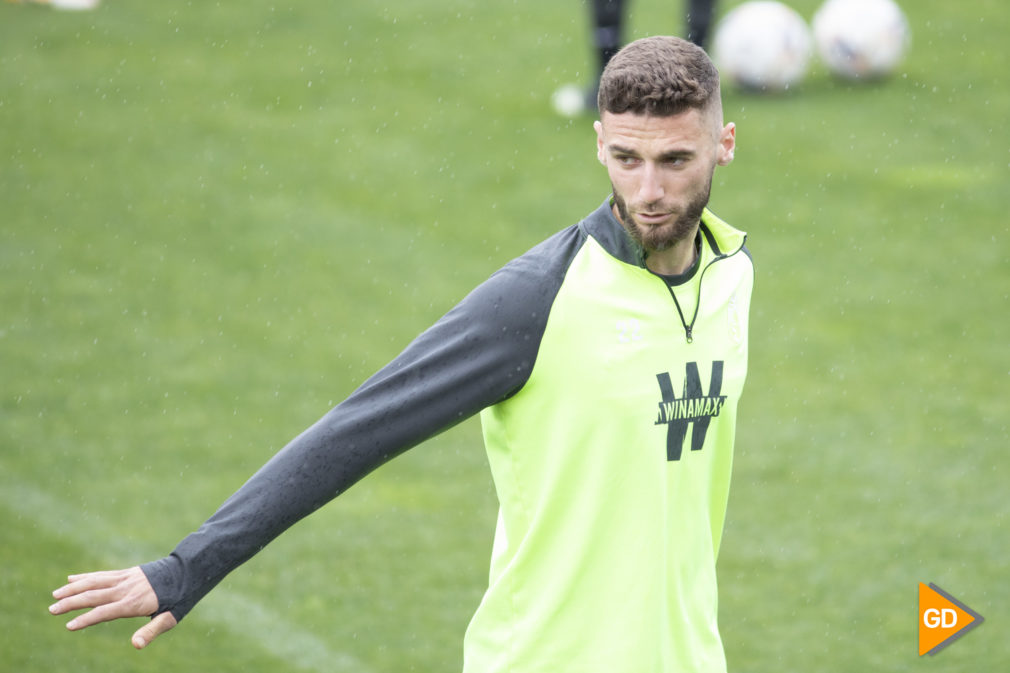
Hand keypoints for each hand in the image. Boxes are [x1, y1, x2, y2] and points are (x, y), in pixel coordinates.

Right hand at [49, 567, 177, 648]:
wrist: (188, 571)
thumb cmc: (179, 599)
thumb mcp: (170, 618)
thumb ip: (152, 631)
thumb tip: (136, 645)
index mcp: (134, 603)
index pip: (105, 612)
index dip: (87, 619)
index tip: (69, 626)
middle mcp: (126, 589)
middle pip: (94, 596)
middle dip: (71, 603)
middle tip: (51, 609)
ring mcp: (125, 579)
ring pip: (94, 582)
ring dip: (74, 588)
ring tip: (55, 594)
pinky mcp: (127, 573)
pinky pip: (102, 574)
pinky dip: (86, 577)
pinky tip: (72, 579)